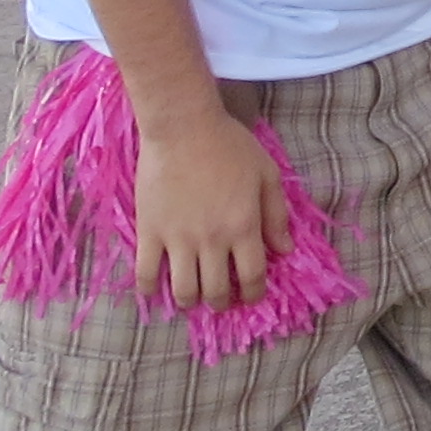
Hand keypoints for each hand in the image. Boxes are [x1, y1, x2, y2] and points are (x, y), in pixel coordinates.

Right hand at [131, 95, 292, 311]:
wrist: (182, 127)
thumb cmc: (229, 145)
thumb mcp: (266, 174)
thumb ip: (276, 215)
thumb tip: (284, 250)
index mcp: (243, 227)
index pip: (252, 277)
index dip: (254, 294)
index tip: (251, 296)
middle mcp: (212, 240)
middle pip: (217, 291)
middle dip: (223, 302)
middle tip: (222, 299)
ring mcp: (178, 239)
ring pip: (184, 291)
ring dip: (191, 301)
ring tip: (194, 296)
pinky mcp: (149, 232)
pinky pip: (146, 274)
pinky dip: (150, 289)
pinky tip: (156, 289)